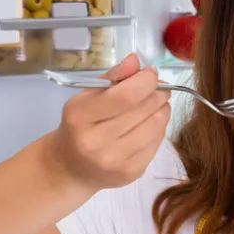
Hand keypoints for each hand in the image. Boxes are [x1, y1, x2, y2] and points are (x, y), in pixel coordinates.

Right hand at [49, 53, 170, 191]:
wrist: (71, 168)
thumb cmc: (80, 125)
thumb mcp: (87, 96)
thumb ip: (112, 76)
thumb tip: (136, 60)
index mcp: (80, 117)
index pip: (126, 95)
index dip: (146, 80)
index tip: (151, 74)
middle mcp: (96, 142)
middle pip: (145, 109)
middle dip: (158, 92)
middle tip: (158, 88)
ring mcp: (116, 161)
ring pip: (157, 125)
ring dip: (162, 109)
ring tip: (154, 105)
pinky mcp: (132, 172)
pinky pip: (159, 141)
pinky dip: (158, 127)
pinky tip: (148, 124)